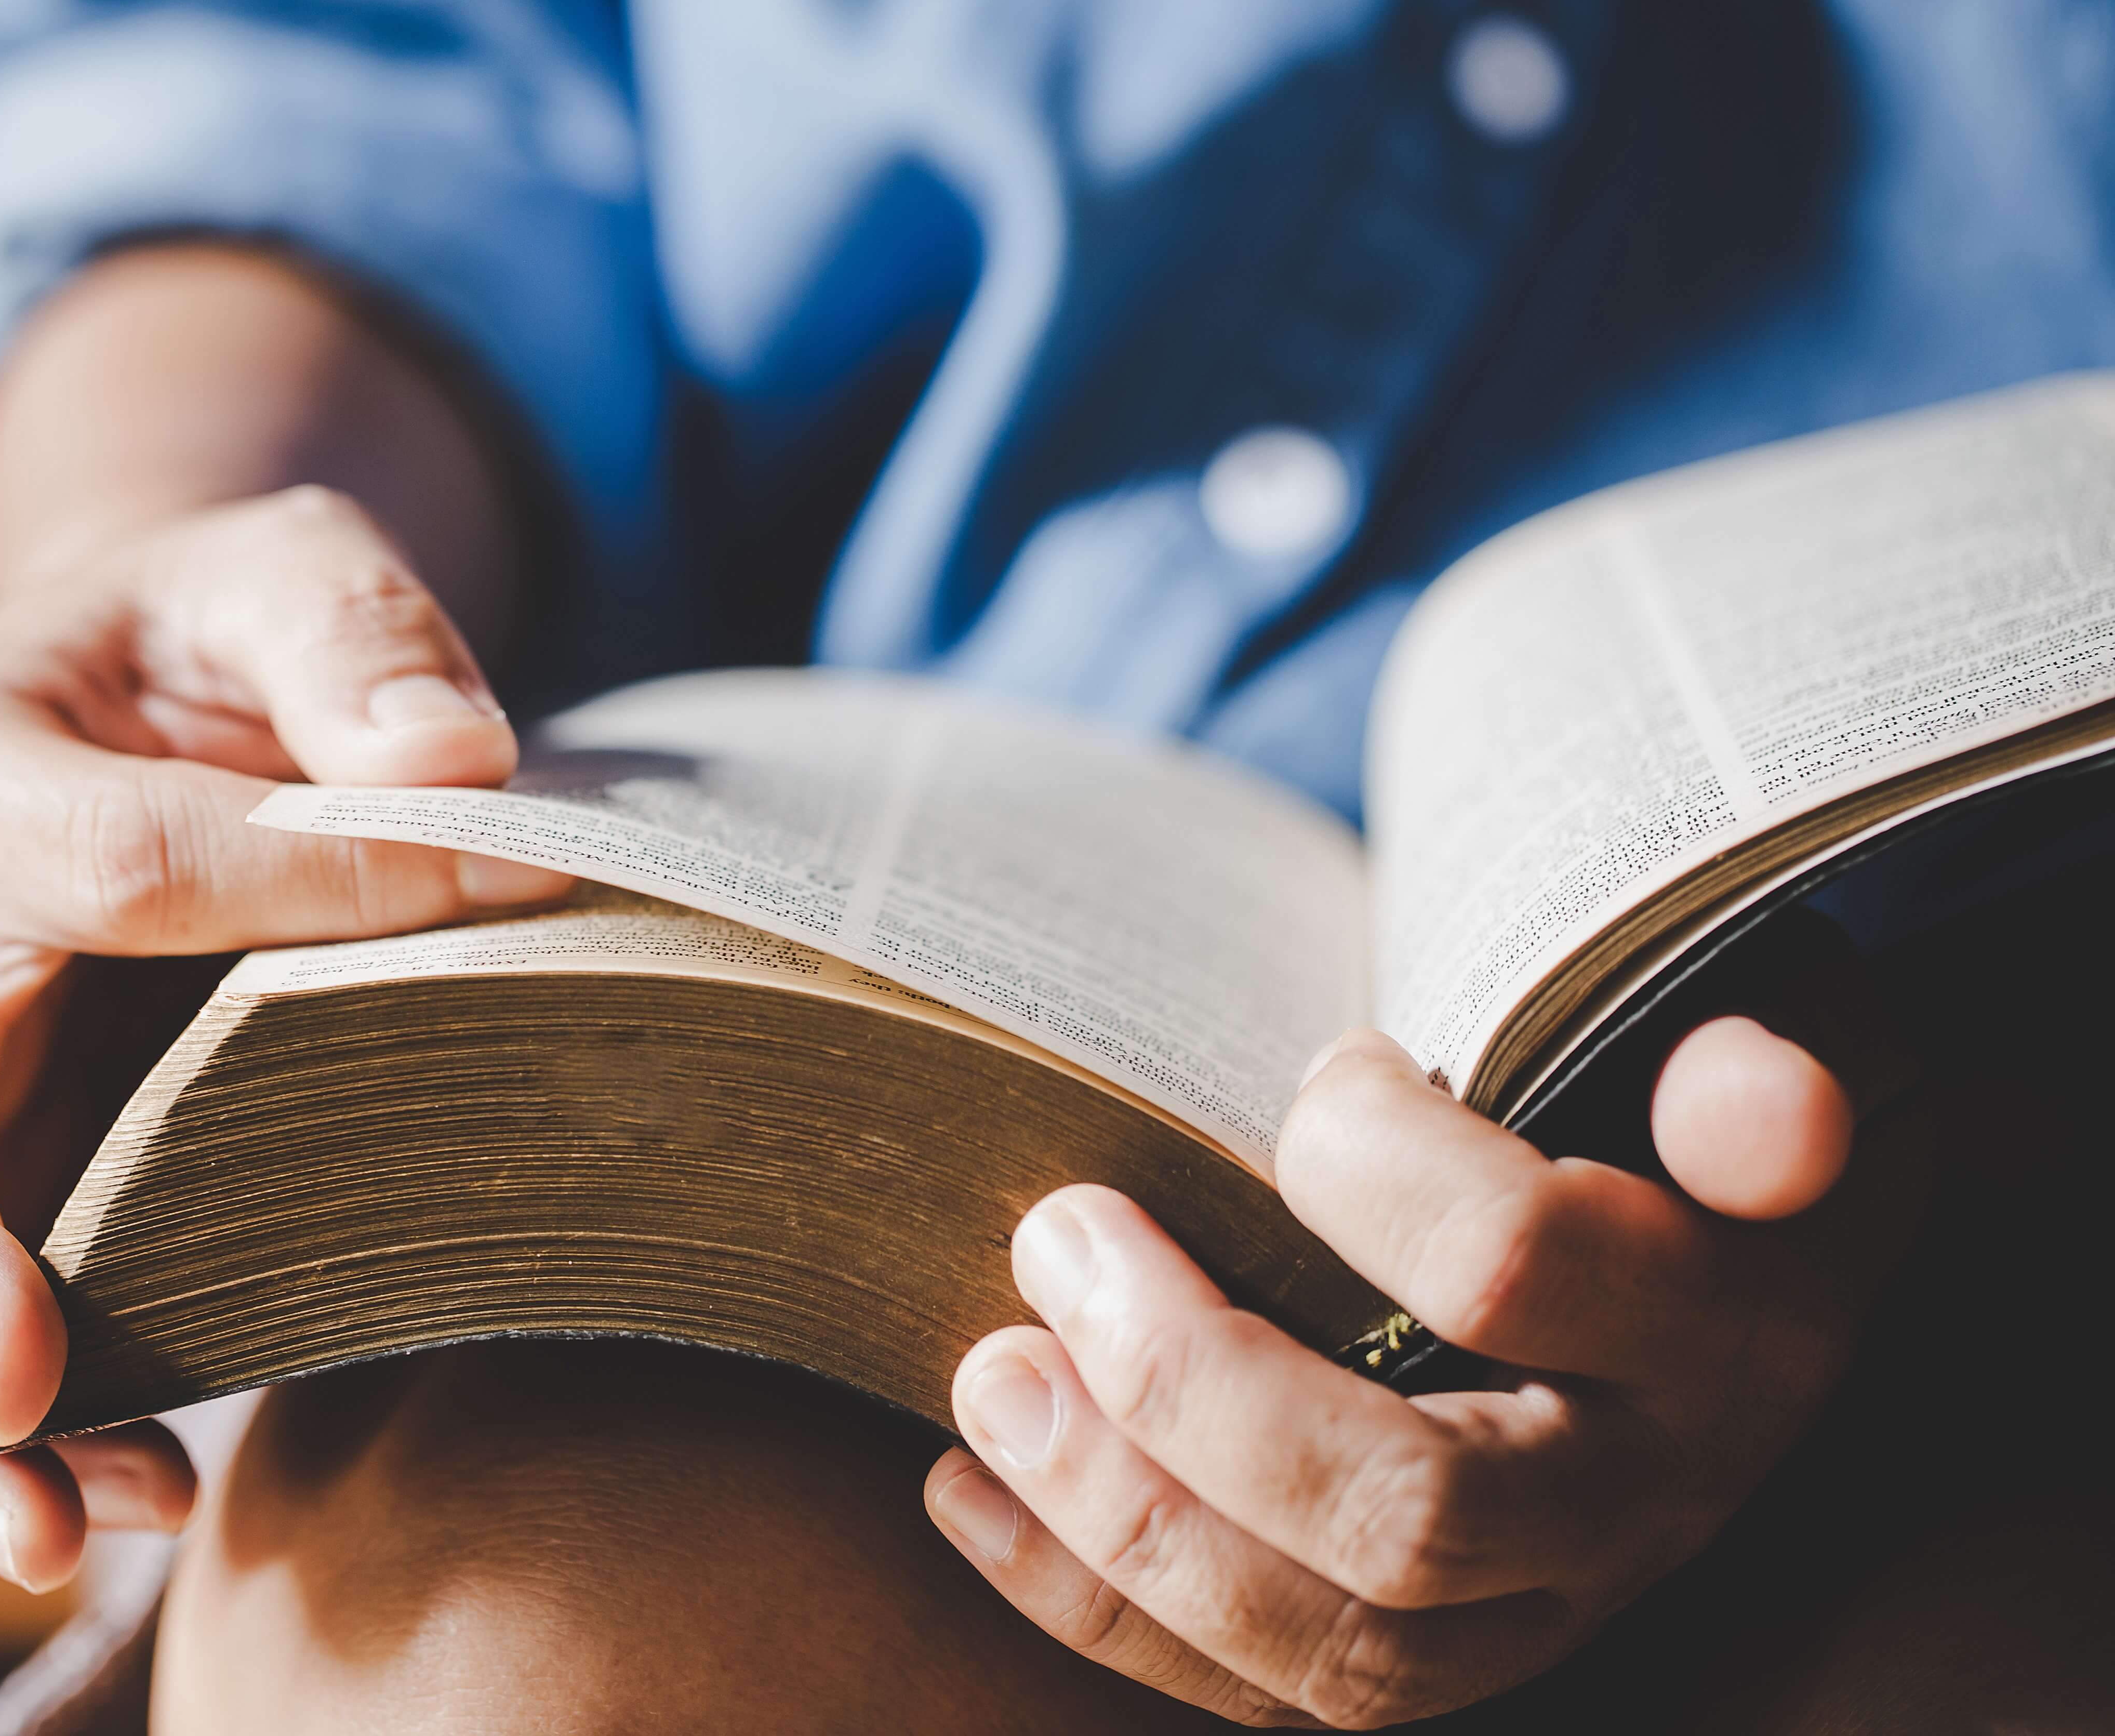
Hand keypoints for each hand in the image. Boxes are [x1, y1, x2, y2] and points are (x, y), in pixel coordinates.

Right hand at [0, 487, 568, 1589]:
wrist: (143, 702)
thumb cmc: (220, 638)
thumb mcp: (287, 564)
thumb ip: (351, 631)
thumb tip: (450, 766)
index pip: (115, 863)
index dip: (306, 889)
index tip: (498, 900)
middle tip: (19, 1389)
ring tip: (66, 1530)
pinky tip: (119, 1505)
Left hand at [925, 1019, 1908, 1726]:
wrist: (1737, 1245)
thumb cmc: (1692, 1122)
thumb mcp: (1758, 1058)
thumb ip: (1748, 1074)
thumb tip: (1763, 1104)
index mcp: (1719, 1330)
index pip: (1513, 1267)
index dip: (1365, 1159)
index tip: (1315, 1069)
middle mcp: (1639, 1501)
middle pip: (1405, 1512)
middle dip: (1190, 1389)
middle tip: (1056, 1237)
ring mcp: (1542, 1605)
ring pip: (1334, 1648)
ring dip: (1124, 1522)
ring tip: (987, 1381)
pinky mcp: (1441, 1651)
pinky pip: (1267, 1691)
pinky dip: (1095, 1609)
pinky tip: (967, 1498)